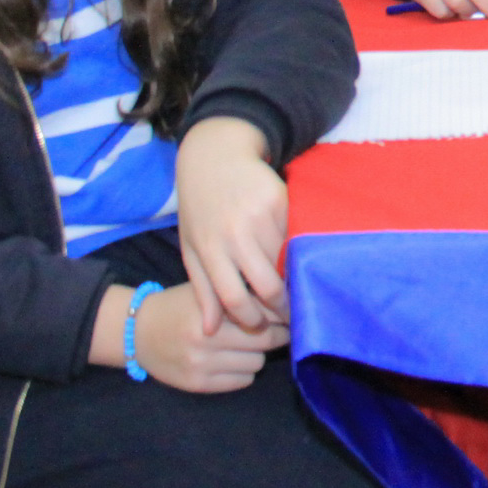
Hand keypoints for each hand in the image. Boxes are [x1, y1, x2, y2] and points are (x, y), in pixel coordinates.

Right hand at [89, 282, 285, 393]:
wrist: (137, 332)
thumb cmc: (178, 305)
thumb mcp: (206, 291)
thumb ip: (240, 296)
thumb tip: (283, 301)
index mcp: (211, 309)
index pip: (263, 313)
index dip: (281, 313)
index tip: (290, 312)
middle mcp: (207, 338)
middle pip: (266, 340)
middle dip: (278, 334)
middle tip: (279, 329)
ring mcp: (202, 364)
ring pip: (257, 363)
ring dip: (258, 354)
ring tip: (247, 345)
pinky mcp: (198, 385)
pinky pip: (243, 381)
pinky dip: (245, 371)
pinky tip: (233, 360)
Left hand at [174, 118, 287, 333]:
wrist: (214, 156)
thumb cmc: (200, 207)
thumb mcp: (191, 247)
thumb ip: (202, 289)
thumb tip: (211, 330)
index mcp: (210, 249)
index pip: (234, 298)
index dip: (252, 319)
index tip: (261, 326)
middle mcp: (235, 234)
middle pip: (268, 285)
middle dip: (281, 308)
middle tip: (288, 315)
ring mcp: (260, 216)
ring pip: (286, 261)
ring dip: (291, 278)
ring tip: (293, 286)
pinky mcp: (281, 200)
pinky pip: (295, 236)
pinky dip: (296, 249)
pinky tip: (295, 254)